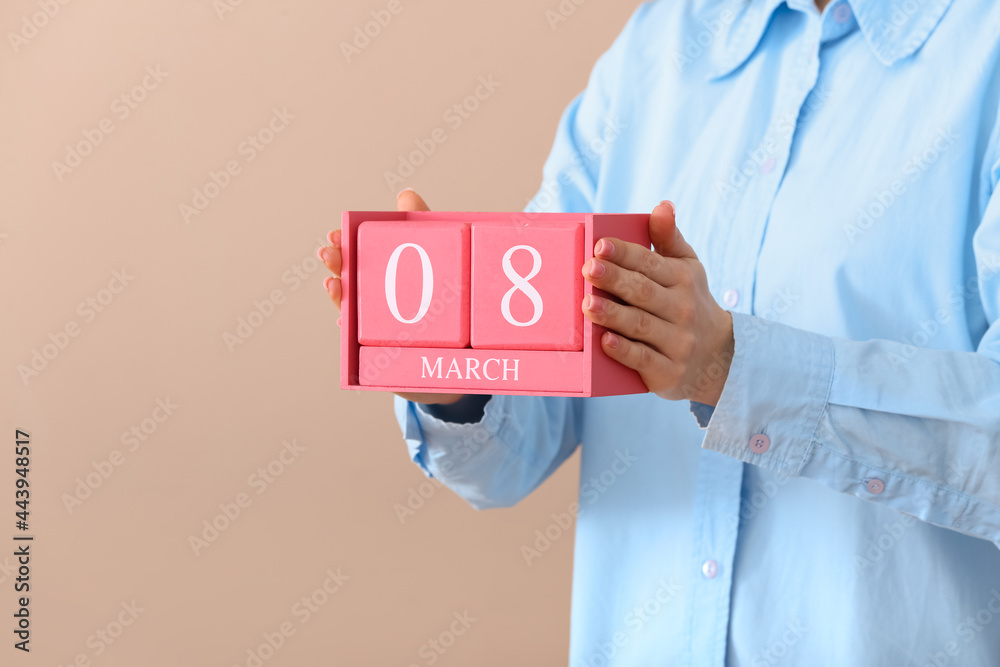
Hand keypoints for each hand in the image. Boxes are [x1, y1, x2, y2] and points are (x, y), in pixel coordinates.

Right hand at [318, 189, 464, 405]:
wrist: (463, 361)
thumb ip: (421, 228)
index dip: (342, 249)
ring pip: (352, 315)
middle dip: (337, 268)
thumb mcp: (440, 262)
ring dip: (339, 298)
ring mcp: (379, 335)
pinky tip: (346, 321)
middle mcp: (374, 309)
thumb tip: (406, 194)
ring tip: (334, 283)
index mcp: (382, 285)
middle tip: (330, 252)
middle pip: (349, 286)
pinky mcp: (388, 360)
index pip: (356, 263)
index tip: (335, 234)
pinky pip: (366, 349)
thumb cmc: (445, 311)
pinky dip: (355, 334)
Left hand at [580, 201, 733, 404]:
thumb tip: (662, 205)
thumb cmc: (689, 303)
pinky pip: (643, 360)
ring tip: (587, 303)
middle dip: (615, 280)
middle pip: (643, 292)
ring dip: (613, 315)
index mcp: (683, 280)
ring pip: (641, 325)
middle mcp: (682, 310)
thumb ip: (669, 238)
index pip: (650, 263)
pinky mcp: (669, 372)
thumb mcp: (687, 268)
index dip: (625, 254)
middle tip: (588, 268)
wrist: (716, 358)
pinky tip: (605, 341)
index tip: (600, 245)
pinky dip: (624, 351)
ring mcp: (677, 342)